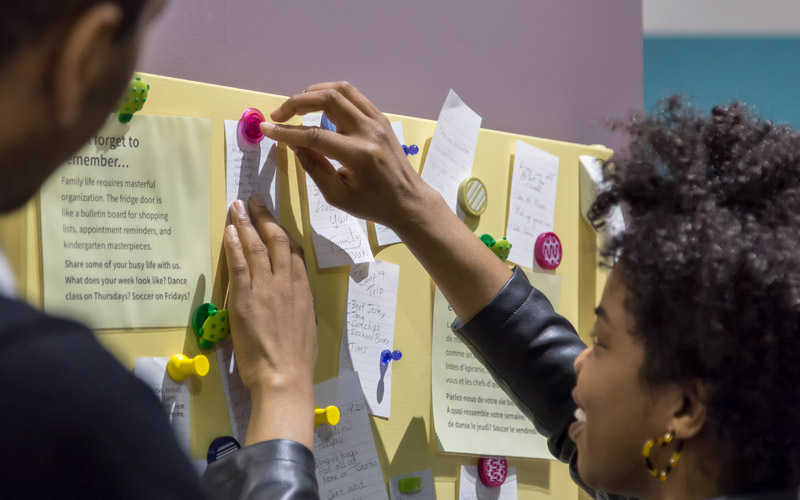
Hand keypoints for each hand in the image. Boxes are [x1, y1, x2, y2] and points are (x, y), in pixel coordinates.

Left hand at [223, 195, 316, 429]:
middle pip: (276, 240)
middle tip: (253, 200)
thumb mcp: (306, 326)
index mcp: (303, 290)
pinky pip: (240, 263)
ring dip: (245, 223)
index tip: (273, 221)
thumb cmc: (297, 360)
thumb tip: (292, 299)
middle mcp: (286, 283)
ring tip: (237, 206)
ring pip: (256, 246)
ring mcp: (266, 288)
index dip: (281, 232)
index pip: (293, 252)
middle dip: (264, 217)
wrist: (284, 376)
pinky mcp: (245, 297)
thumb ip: (298, 306)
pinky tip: (229, 231)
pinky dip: (234, 244)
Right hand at [260, 81, 436, 230]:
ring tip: (296, 107)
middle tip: (278, 115)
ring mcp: (377, 121)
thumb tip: (293, 144)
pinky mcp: (380, 118)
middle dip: (297, 103)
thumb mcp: (338, 196)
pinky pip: (353, 95)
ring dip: (313, 93)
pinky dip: (331, 95)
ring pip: (341, 90)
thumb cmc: (373, 204)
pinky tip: (318, 105)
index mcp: (359, 155)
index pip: (315, 135)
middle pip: (328, 100)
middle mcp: (369, 131)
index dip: (287, 131)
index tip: (266, 129)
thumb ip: (314, 167)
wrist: (408, 200)